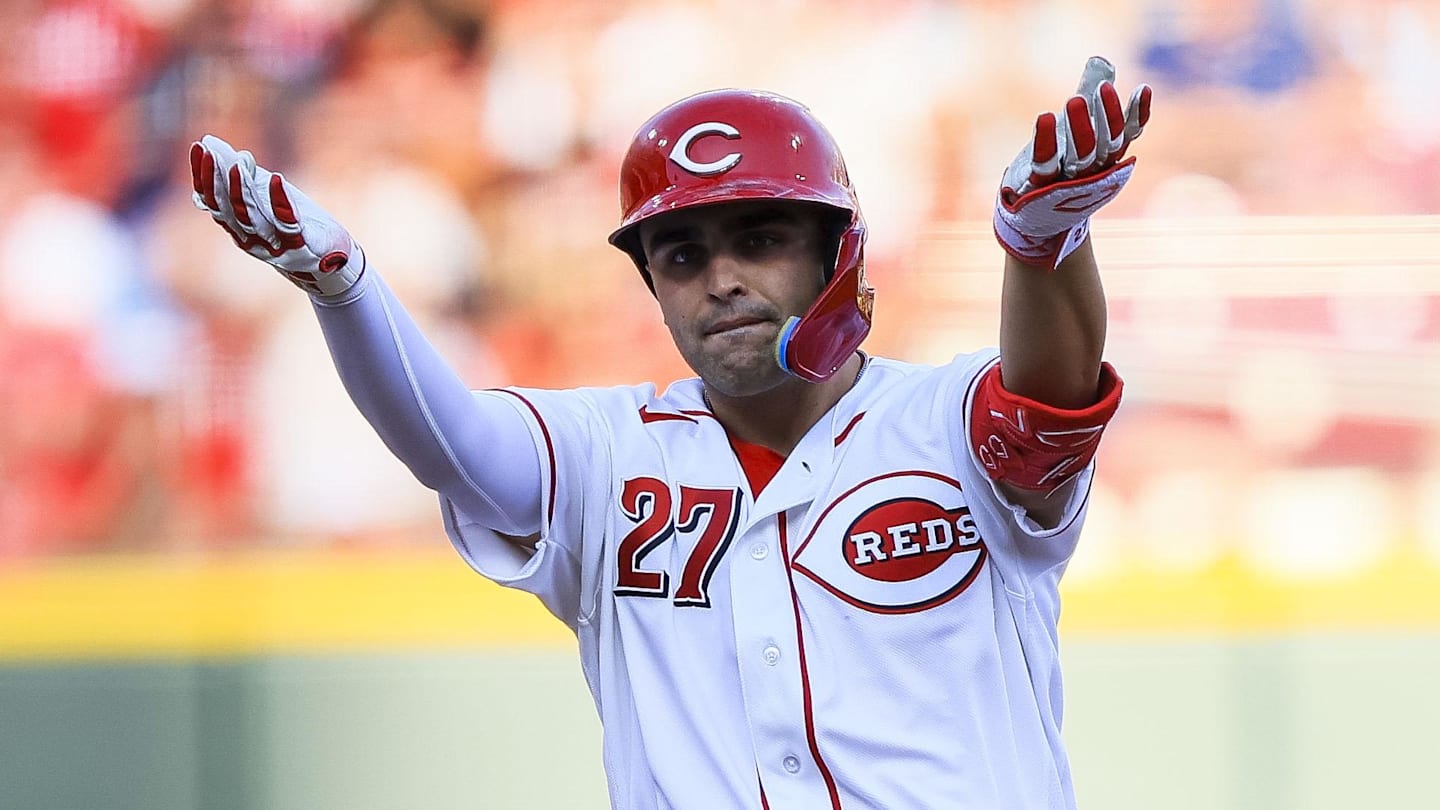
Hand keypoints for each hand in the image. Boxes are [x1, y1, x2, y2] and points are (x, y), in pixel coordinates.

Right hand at [189, 135, 364, 296]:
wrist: (333, 262)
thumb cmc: (296, 225)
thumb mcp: (266, 195)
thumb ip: (241, 174)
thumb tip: (210, 142)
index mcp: (239, 228)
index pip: (212, 201)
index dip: (203, 175)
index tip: (199, 147)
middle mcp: (251, 240)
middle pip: (226, 211)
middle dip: (215, 181)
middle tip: (210, 153)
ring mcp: (275, 246)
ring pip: (251, 219)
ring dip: (242, 191)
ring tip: (237, 164)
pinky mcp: (301, 247)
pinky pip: (288, 224)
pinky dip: (280, 201)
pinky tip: (275, 179)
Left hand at [993, 56, 1151, 268]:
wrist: (1034, 216)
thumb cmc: (1061, 165)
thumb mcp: (1076, 127)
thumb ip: (1089, 94)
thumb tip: (1102, 61)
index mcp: (1108, 156)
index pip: (1129, 134)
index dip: (1138, 114)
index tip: (1142, 88)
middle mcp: (1094, 171)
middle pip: (1108, 144)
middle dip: (1107, 115)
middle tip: (1103, 88)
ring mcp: (1069, 182)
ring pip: (1083, 156)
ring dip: (1081, 128)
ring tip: (1075, 99)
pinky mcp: (1040, 187)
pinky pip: (1046, 164)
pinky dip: (1045, 142)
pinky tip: (1045, 117)